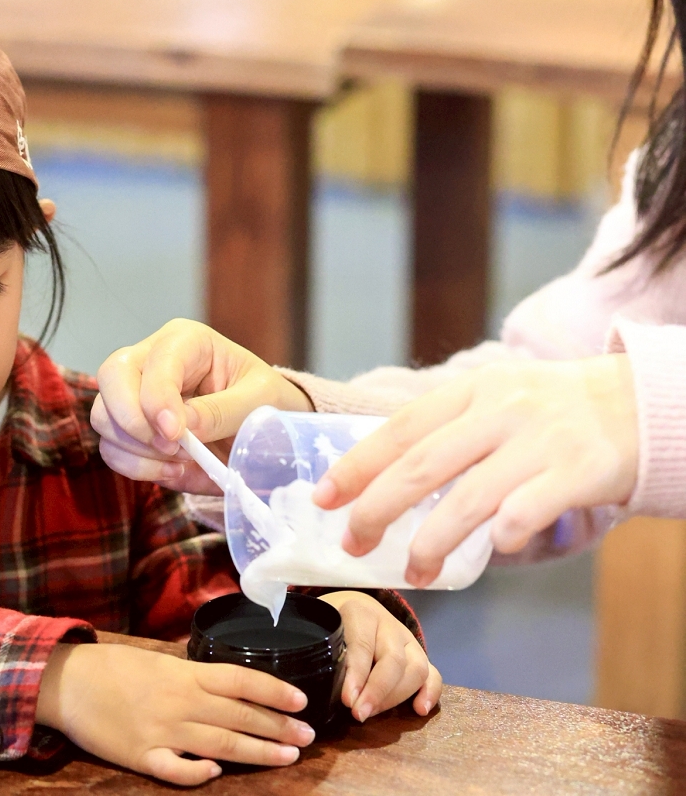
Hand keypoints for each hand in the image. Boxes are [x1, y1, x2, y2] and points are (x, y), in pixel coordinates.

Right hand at [35, 643, 314, 785]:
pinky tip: (216, 772)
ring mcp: (162, 731)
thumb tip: (227, 683)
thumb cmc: (112, 667)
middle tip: (308, 736)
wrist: (67, 682)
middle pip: (239, 715)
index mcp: (184, 674)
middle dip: (278, 727)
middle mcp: (179, 702)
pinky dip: (197, 772)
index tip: (301, 701)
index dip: (274, 691)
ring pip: (220, 743)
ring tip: (287, 755)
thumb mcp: (157, 660)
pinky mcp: (141, 756)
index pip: (241, 680)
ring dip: (257, 751)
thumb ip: (191, 673)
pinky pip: (176, 769)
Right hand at [91, 319, 311, 493]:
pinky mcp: (128, 428)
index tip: (175, 435)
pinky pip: (110, 448)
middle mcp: (150, 359)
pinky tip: (174, 471)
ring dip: (138, 450)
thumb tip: (181, 427)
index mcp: (186, 341)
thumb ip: (222, 411)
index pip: (155, 361)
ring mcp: (133, 393)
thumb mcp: (260, 400)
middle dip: (133, 422)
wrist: (263, 427)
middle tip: (171, 449)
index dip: (157, 399)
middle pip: (111, 377)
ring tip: (183, 462)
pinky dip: (137, 468)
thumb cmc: (265, 402)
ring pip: (104, 417)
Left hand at [313, 355, 637, 584]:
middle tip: (353, 545)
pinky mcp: (578, 471)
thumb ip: (445, 429)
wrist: (640, 402)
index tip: (323, 498)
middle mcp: (499, 411)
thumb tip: (378, 475)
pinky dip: (502, 536)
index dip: (356, 466)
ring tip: (415, 573)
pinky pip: (526, 511)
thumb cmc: (549, 409)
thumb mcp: (493, 397)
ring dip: (431, 543)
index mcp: (469, 392)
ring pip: (467, 499)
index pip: (398, 430)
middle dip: (377, 511)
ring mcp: (539, 441)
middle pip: (421, 467)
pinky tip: (491, 552)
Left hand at [319, 591, 441, 720]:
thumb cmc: (330, 621)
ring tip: (373, 714)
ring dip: (396, 696)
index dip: (356, 674)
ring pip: (416, 668)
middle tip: (358, 714)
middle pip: (393, 660)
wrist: (353, 606)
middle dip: (377, 691)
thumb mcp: (319, 625)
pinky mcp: (419, 655)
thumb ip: (316, 645)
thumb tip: (304, 677)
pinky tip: (419, 710)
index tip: (347, 699)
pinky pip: (433, 673)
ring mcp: (407, 640)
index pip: (362, 645)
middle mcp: (388, 624)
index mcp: (360, 612)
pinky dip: (431, 692)